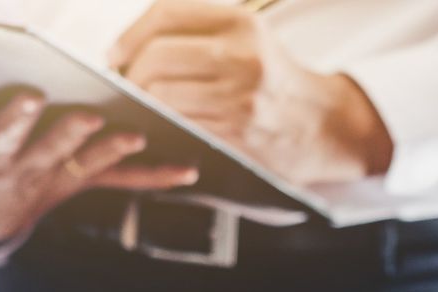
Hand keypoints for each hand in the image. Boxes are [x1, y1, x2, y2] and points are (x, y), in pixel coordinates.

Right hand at [0, 76, 198, 248]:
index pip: (2, 133)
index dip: (15, 117)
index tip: (29, 95)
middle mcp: (27, 169)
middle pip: (51, 149)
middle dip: (70, 133)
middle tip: (89, 115)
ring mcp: (59, 179)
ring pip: (90, 164)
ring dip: (114, 151)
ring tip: (139, 135)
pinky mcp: (84, 183)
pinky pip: (123, 181)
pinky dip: (156, 177)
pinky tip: (190, 170)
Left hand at [107, 0, 392, 184]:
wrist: (323, 125)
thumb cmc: (273, 80)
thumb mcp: (248, 37)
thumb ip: (199, 28)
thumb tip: (131, 43)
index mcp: (240, 22)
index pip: (166, 13)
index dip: (129, 34)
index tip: (114, 54)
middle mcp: (240, 54)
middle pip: (156, 56)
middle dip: (130, 74)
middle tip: (127, 87)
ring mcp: (238, 95)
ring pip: (161, 94)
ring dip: (142, 104)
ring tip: (143, 107)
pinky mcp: (236, 132)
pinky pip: (178, 124)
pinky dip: (160, 126)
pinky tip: (161, 126)